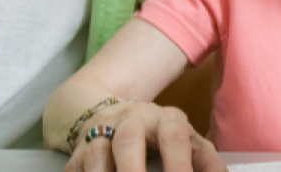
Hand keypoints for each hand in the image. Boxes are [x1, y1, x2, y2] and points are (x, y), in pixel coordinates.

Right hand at [65, 102, 225, 171]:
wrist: (114, 114)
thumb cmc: (160, 136)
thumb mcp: (188, 142)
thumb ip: (207, 162)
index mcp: (166, 119)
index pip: (174, 140)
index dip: (178, 165)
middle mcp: (131, 121)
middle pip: (129, 141)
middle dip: (133, 171)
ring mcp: (101, 133)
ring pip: (95, 154)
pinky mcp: (77, 152)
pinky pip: (74, 168)